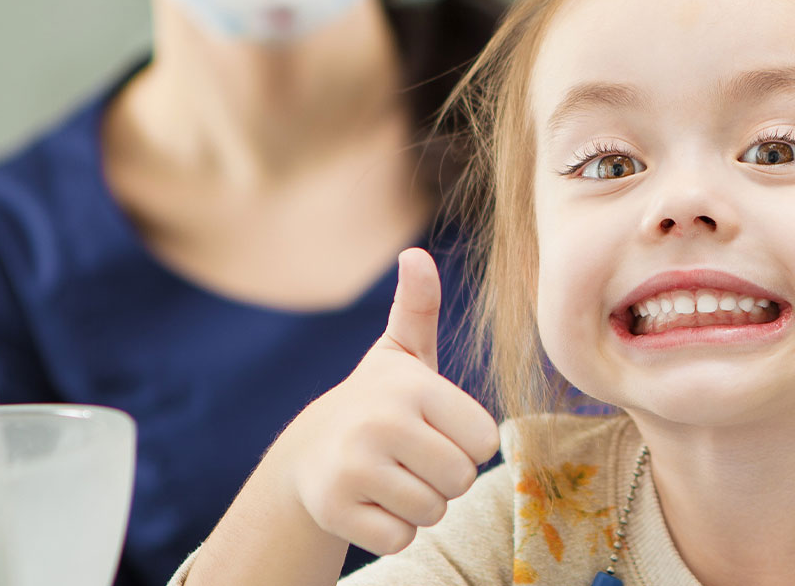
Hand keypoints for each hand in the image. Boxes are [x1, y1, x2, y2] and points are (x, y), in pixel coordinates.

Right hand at [271, 248, 499, 555]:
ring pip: (432, 512)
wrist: (309, 453)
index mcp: (412, 386)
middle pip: (461, 480)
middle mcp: (381, 422)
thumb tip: (415, 256)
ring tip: (390, 479)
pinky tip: (370, 503)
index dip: (466, 443)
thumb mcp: (403, 355)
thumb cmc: (378, 403)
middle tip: (412, 460)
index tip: (434, 429)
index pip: (485, 442)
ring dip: (419, 506)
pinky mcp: (334, 509)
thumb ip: (418, 308)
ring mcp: (353, 468)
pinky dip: (392, 531)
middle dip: (445, 479)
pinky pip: (400, 539)